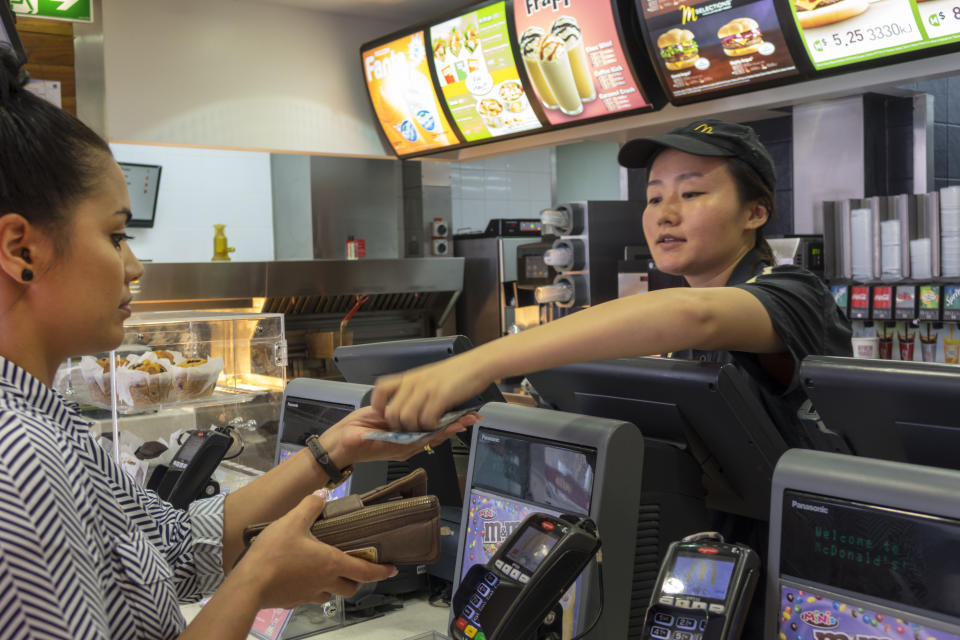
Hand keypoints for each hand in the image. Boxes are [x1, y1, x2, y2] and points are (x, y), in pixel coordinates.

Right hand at [235, 491, 397, 609]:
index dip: (382, 571)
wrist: (248, 585)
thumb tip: (322, 495)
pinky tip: (301, 578)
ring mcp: (309, 595)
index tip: (393, 570)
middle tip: (355, 567)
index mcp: (331, 563)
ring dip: (334, 585)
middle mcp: (325, 582)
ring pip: (331, 594)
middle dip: (357, 579)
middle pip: (351, 588)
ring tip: (326, 571)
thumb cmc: (274, 554)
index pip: (365, 571)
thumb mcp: (293, 521)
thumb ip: (309, 507)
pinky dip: (312, 589)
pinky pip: (309, 598)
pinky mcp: (293, 602)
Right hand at [319, 406, 480, 468]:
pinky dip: (435, 418)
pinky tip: (445, 412)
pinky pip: (421, 424)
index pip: (425, 438)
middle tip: (471, 416)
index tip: (457, 423)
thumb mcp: (354, 439)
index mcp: (397, 447)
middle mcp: (404, 443)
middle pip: (434, 433)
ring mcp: (403, 436)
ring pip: (430, 428)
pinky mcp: (399, 428)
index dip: (441, 429)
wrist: (339, 447)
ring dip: (448, 421)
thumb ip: (360, 438)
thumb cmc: (347, 444)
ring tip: (467, 414)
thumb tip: (362, 437)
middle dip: (453, 425)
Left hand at [370, 354, 491, 430]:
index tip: (386, 416)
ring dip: (417, 429)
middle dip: (400, 427)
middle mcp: (414, 383)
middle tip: (411, 429)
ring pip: (407, 419)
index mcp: (409, 377)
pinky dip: (432, 427)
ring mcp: (426, 389)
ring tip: (427, 428)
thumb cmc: (457, 372)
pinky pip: (427, 420)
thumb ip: (416, 391)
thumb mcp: (429, 377)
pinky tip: (438, 423)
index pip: (380, 390)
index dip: (379, 406)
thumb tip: (408, 410)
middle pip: (392, 412)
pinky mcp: (440, 396)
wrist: (477, 363)